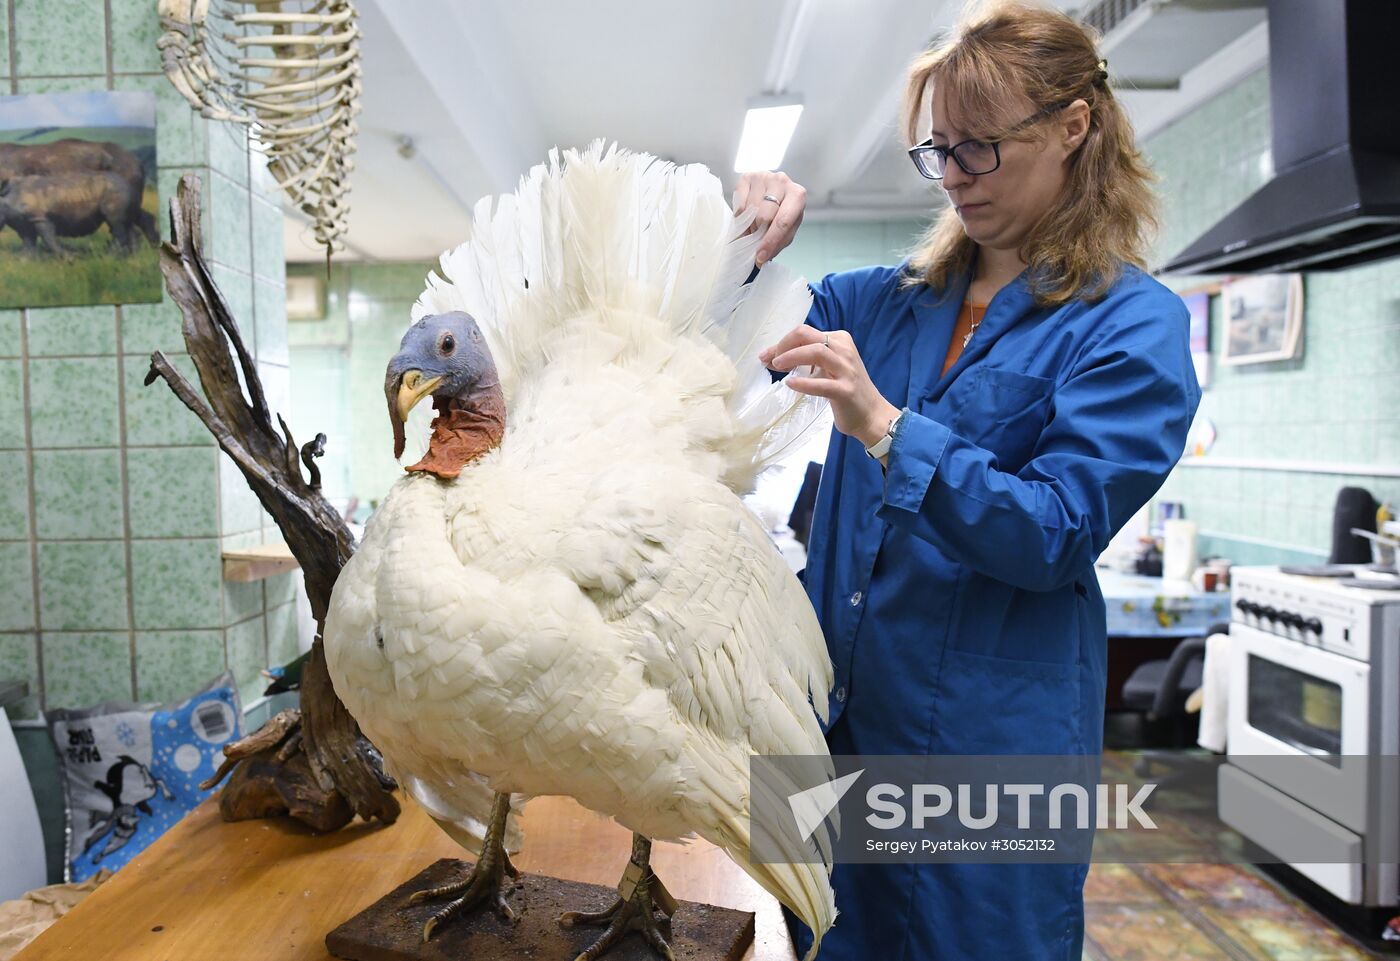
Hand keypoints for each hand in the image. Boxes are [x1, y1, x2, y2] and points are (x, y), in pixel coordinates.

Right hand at [732, 171, 806, 266]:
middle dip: (759, 232)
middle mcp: (781, 181)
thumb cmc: (782, 214)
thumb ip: (777, 244)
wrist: (772, 194)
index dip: (771, 241)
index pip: (783, 221)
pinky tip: (747, 216)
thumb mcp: (787, 231)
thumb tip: (760, 258)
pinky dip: (740, 216)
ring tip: (754, 226)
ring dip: (749, 225)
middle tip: (758, 237)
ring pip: (750, 210)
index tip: (761, 256)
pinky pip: (739, 203)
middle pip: (764, 216)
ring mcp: (763, 176)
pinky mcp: (746, 176)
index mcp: (797, 195)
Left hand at [759, 325, 901, 449]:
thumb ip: (806, 358)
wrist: (871, 414)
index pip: (804, 333)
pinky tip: (790, 384)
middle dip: (783, 345)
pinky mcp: (845, 390)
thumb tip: (773, 357)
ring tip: (777, 367)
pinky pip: (822, 384)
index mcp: (839, 340)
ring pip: (816, 352)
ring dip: (791, 357)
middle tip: (770, 360)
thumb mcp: (828, 367)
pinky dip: (803, 383)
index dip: (782, 342)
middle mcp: (844, 350)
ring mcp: (846, 369)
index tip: (768, 356)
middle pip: (807, 335)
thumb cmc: (845, 389)